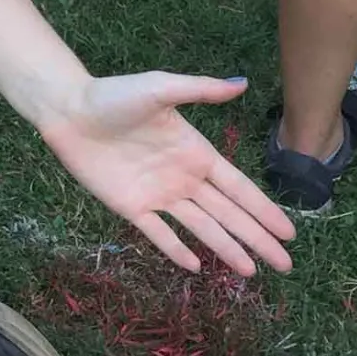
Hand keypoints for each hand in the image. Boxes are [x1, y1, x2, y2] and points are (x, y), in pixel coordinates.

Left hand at [39, 73, 294, 277]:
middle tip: (285, 264)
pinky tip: (197, 267)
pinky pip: (158, 234)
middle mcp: (182, 177)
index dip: (263, 210)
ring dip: (226, 249)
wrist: (68, 110)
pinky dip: (177, 250)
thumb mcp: (160, 88)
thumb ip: (200, 90)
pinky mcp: (130, 207)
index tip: (288, 231)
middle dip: (257, 238)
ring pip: (201, 229)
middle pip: (228, 214)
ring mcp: (157, 195)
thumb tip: (242, 83)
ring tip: (251, 272)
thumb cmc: (114, 95)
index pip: (238, 188)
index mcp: (195, 152)